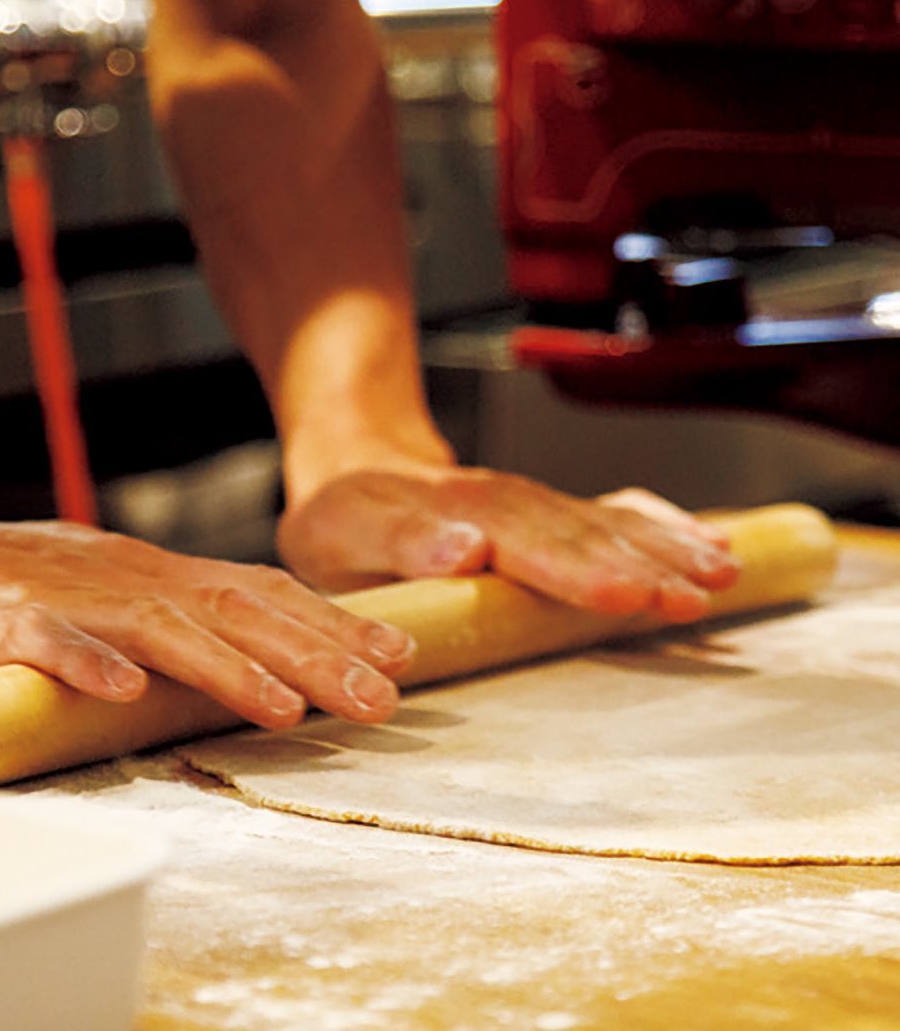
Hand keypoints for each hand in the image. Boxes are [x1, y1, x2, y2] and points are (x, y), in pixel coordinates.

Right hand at [0, 507, 415, 727]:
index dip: (335, 624)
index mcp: (161, 576)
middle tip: (382, 699)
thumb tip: (269, 658)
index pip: (265, 594)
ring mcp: (70, 597)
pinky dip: (87, 660)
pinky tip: (124, 690)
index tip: (401, 656)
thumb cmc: (14, 587)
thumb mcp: (120, 595)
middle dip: (316, 654)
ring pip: (161, 628)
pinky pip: (46, 638)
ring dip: (227, 666)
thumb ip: (185, 621)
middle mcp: (132, 579)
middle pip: (239, 612)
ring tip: (286, 708)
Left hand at [277, 465, 739, 621]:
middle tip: (695, 597)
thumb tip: (467, 550)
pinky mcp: (551, 512)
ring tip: (722, 574)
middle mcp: (506, 505)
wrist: (357, 470)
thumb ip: (404, 543)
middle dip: (641, 566)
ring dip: (666, 548)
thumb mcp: (345, 535)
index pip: (526, 545)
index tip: (624, 595)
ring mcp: (534, 505)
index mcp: (455, 517)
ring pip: (608, 523)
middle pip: (581, 535)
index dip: (574, 572)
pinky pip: (616, 512)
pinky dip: (665, 526)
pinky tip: (712, 541)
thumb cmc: (346, 522)